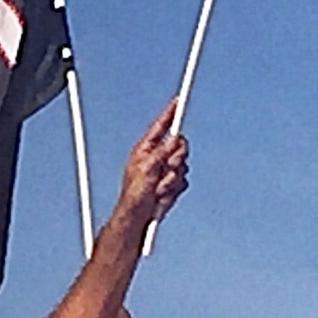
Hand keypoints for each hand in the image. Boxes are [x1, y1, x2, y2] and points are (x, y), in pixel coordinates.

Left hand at [116, 103, 188, 225]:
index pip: (161, 125)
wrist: (138, 217)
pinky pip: (183, 181)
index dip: (170, 112)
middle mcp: (156, 156)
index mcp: (145, 149)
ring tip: (157, 190)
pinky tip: (161, 196)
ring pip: (183, 165)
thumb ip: (162, 153)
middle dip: (175, 159)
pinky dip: (174, 190)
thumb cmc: (134, 194)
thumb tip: (175, 138)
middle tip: (166, 169)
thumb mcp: (146, 170)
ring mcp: (165, 169)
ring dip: (171, 180)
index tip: (179, 100)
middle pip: (179, 145)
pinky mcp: (173, 183)